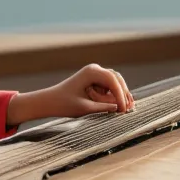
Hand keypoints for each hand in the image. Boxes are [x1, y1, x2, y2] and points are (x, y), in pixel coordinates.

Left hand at [7, 64, 134, 124]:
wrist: (50, 101)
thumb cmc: (64, 104)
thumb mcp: (85, 108)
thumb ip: (103, 107)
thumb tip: (120, 108)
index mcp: (91, 72)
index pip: (112, 80)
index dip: (120, 95)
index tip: (124, 109)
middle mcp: (94, 69)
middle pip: (116, 79)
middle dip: (123, 93)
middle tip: (129, 109)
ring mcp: (95, 74)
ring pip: (114, 82)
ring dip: (120, 94)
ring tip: (126, 108)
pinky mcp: (94, 81)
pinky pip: (109, 86)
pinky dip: (114, 95)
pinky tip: (119, 105)